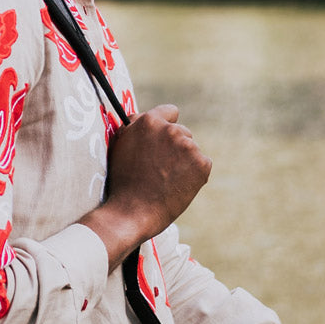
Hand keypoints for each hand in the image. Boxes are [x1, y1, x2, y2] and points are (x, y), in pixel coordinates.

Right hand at [80, 103, 210, 268]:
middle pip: (183, 132)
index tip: (163, 139)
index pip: (170, 112)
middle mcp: (171, 130)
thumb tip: (148, 116)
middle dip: (175, 147)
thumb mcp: (121, 144)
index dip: (166, 125)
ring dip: (184, 161)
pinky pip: (202, 165)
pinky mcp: (202, 164)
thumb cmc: (123, 181)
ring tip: (166, 180)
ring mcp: (188, 146)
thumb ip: (136, 126)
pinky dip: (194, 175)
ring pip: (191, 150)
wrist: (133, 211)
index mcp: (149, 121)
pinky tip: (178, 186)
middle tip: (160, 168)